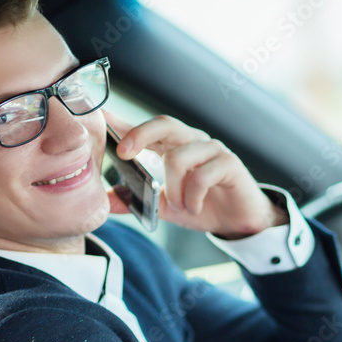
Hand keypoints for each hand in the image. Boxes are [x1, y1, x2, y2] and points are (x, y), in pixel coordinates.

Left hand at [105, 113, 286, 237]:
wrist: (240, 222)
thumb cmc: (203, 206)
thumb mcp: (165, 207)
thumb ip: (139, 200)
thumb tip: (108, 201)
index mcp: (175, 146)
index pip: (148, 128)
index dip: (124, 122)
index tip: (101, 119)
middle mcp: (193, 141)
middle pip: (165, 124)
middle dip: (139, 134)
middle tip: (124, 154)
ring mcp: (212, 150)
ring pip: (178, 157)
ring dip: (172, 188)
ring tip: (179, 206)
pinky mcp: (230, 164)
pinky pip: (201, 176)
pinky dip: (191, 198)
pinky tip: (193, 208)